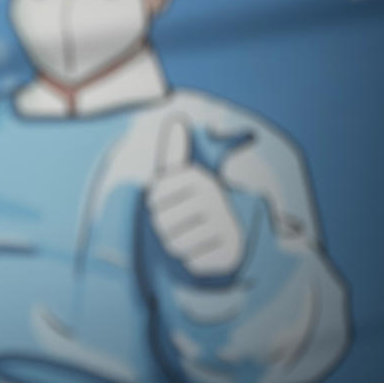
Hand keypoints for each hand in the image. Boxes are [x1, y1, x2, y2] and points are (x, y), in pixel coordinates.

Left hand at [146, 117, 244, 277]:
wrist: (228, 236)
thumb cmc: (194, 204)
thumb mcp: (184, 178)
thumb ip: (174, 153)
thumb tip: (176, 118)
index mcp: (198, 177)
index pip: (153, 198)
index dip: (155, 204)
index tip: (170, 202)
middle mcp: (215, 197)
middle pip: (161, 223)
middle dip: (164, 228)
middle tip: (179, 223)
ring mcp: (226, 225)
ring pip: (174, 245)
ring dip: (176, 245)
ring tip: (189, 236)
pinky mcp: (230, 254)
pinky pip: (192, 263)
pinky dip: (193, 261)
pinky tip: (204, 250)